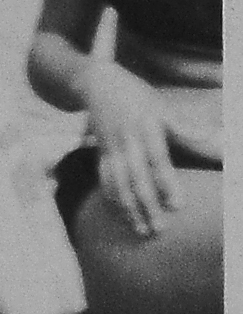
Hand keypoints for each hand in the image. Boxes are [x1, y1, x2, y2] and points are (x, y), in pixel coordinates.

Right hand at [82, 69, 179, 237]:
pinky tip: (120, 215)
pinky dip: (112, 199)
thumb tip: (216, 137)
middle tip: (160, 229)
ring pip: (119, 183)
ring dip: (129, 209)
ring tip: (142, 231)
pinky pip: (104, 179)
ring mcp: (111, 147)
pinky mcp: (101, 153)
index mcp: (146, 126)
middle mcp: (127, 139)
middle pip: (137, 178)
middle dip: (147, 205)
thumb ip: (186, 127)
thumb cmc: (138, 96)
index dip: (166, 183)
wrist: (97, 82)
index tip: (178, 206)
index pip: (157, 160)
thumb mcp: (163, 106)